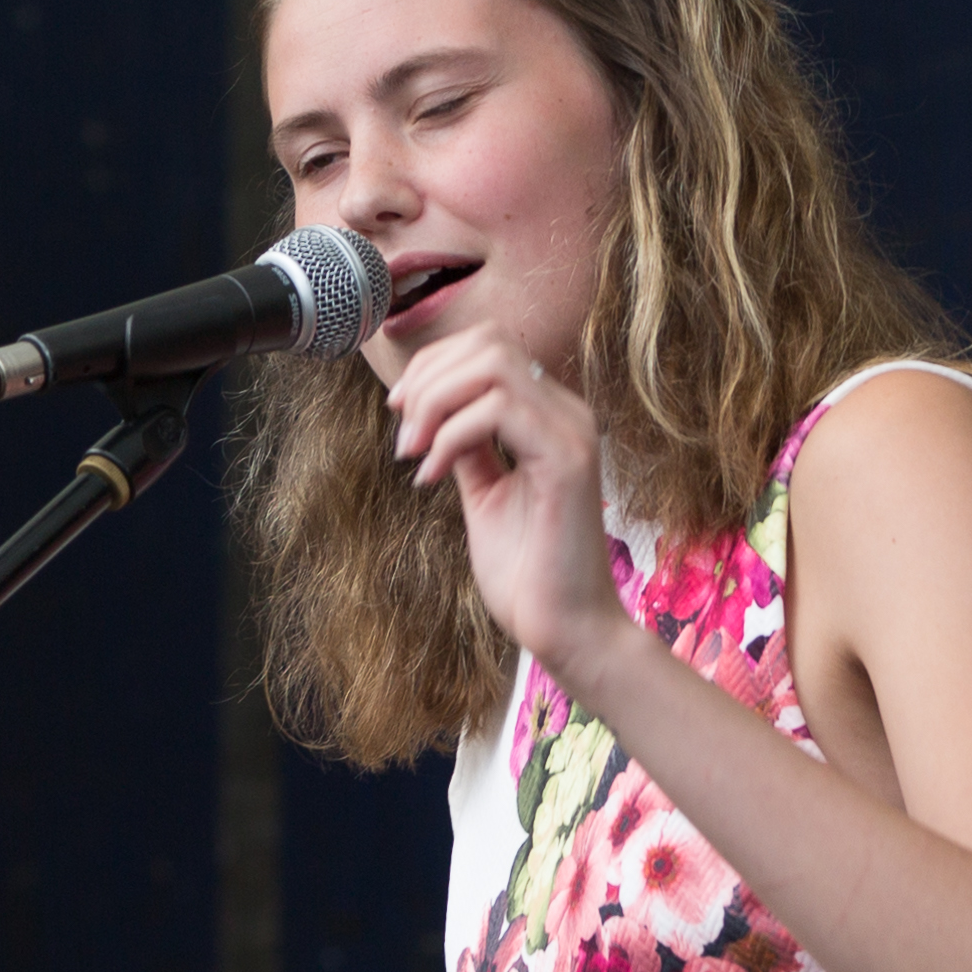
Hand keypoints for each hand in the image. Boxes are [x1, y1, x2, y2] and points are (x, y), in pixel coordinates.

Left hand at [383, 329, 627, 677]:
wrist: (564, 628)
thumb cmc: (527, 572)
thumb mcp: (483, 494)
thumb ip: (467, 449)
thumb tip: (432, 414)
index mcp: (549, 417)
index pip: (488, 346)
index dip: (433, 367)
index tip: (400, 415)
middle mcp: (567, 413)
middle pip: (488, 342)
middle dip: (428, 379)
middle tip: (403, 437)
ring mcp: (571, 432)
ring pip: (491, 365)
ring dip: (434, 404)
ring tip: (414, 455)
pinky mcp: (567, 460)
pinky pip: (497, 411)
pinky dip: (449, 437)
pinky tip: (433, 479)